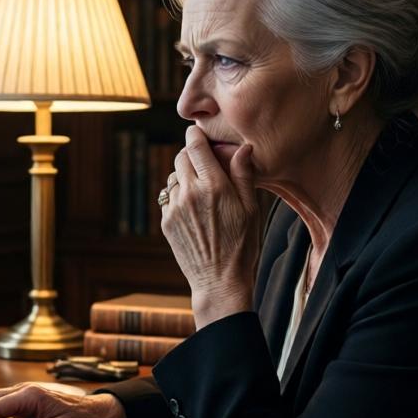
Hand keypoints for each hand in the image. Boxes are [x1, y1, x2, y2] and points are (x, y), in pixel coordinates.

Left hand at [161, 126, 258, 327]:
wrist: (219, 281)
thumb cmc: (242, 246)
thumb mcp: (251, 209)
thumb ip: (244, 175)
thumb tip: (243, 147)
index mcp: (214, 186)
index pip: (195, 145)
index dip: (196, 136)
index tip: (200, 136)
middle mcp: (190, 193)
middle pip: (181, 156)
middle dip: (192, 156)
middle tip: (206, 165)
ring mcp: (174, 208)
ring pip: (173, 177)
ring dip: (185, 177)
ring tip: (202, 193)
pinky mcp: (166, 222)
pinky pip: (169, 198)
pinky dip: (179, 197)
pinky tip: (195, 212)